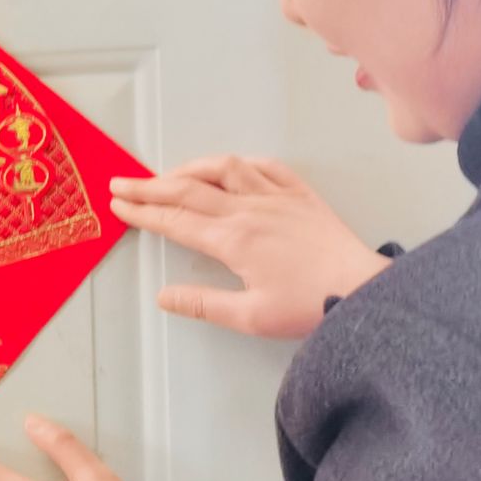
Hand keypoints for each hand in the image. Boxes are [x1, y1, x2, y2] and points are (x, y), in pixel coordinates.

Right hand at [110, 156, 387, 339]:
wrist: (362, 290)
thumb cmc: (308, 307)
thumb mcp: (250, 316)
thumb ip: (203, 304)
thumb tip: (163, 295)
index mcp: (232, 240)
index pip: (175, 221)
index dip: (143, 213)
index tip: (118, 205)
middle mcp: (249, 210)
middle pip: (189, 190)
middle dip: (150, 186)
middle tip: (121, 183)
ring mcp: (276, 197)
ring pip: (224, 169)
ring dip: (191, 167)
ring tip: (169, 174)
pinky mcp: (301, 195)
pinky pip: (266, 167)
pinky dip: (241, 163)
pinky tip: (229, 167)